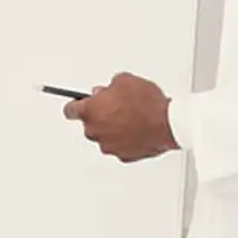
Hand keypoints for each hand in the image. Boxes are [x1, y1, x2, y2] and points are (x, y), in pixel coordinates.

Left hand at [62, 72, 178, 161]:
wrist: (168, 123)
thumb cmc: (146, 103)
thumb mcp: (124, 81)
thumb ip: (109, 87)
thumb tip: (109, 91)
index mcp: (90, 112)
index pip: (70, 110)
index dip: (75, 106)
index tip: (78, 104)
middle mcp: (95, 131)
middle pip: (89, 124)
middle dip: (99, 116)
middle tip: (115, 108)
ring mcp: (109, 145)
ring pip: (104, 137)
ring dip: (112, 129)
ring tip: (130, 119)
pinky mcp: (123, 156)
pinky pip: (119, 147)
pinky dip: (125, 140)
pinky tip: (136, 131)